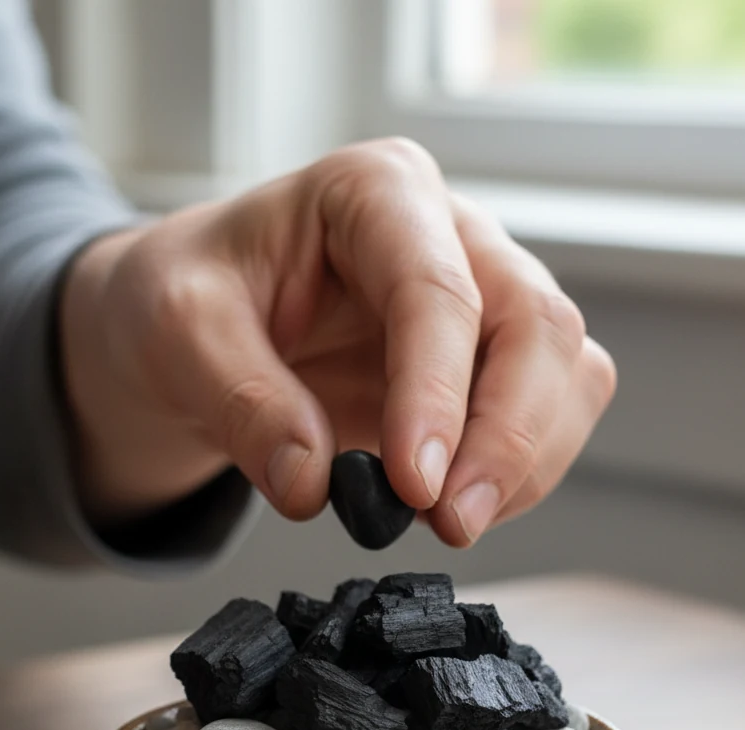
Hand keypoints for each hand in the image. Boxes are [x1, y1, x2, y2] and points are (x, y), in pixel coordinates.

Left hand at [62, 138, 615, 546]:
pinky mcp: (490, 366)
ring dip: (524, 463)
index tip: (413, 484)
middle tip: (448, 522)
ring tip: (444, 522)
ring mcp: (483, 298)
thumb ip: (241, 400)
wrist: (198, 326)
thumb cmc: (190, 299)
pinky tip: (450, 505)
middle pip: (537, 326)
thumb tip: (311, 483)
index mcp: (375, 193)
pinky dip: (516, 476)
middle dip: (507, 437)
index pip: (438, 291)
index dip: (437, 394)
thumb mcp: (179, 331)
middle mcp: (450, 234)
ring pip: (565, 373)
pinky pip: (547, 417)